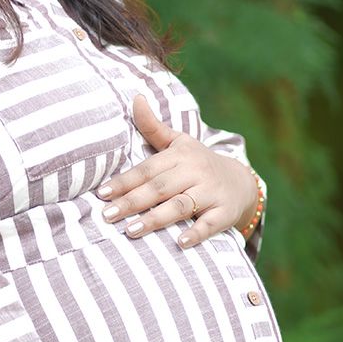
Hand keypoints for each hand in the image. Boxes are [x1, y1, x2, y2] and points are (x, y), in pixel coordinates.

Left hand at [97, 95, 257, 248]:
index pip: (147, 169)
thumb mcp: (178, 143)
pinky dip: (196, 233)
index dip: (124, 181)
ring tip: (131, 231)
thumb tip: (135, 98)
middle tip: (107, 215)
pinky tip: (180, 243)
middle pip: (160, 188)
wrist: (240, 181)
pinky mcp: (225, 212)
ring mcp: (211, 192)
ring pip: (180, 206)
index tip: (102, 193)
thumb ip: (153, 126)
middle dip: (132, 202)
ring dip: (155, 219)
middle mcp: (195, 171)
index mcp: (180, 155)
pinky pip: (210, 224)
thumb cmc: (197, 163)